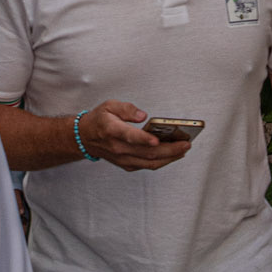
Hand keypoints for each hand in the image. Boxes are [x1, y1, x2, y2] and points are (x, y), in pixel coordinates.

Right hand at [77, 101, 193, 172]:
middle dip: (169, 150)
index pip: (129, 137)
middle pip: (146, 153)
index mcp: (112, 130)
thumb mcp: (109, 105)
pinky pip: (147, 166)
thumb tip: (143, 116)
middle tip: (186, 144)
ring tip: (184, 149)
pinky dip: (162, 161)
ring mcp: (123, 159)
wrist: (85, 138)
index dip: (143, 139)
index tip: (157, 139)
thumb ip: (127, 108)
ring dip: (169, 158)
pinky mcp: (127, 164)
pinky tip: (173, 154)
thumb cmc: (100, 120)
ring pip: (150, 162)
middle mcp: (118, 148)